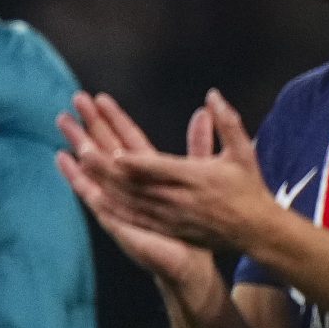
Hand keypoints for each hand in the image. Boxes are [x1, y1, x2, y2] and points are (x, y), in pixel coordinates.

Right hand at [57, 92, 219, 285]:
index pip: (125, 140)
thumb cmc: (194, 223)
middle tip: (74, 98)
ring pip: (93, 166)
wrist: (190, 260)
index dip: (113, 118)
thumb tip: (204, 114)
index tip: (99, 97)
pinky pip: (90, 193)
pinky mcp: (112, 217)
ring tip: (64, 122)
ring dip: (78, 143)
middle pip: (104, 148)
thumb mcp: (198, 176)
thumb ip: (198, 145)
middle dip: (90, 124)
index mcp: (147, 173)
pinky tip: (63, 159)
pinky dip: (76, 175)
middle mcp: (127, 184)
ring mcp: (116, 200)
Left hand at [81, 90, 273, 252]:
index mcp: (195, 179)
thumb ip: (228, 124)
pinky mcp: (163, 226)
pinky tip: (86, 190)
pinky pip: (130, 215)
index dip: (136, 162)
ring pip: (125, 197)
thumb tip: (213, 95)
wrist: (254, 232)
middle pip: (133, 181)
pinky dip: (108, 202)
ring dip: (98, 178)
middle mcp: (178, 199)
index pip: (160, 169)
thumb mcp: (242, 153)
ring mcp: (168, 215)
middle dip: (103, 159)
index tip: (113, 152)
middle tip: (79, 143)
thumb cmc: (248, 188)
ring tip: (75, 156)